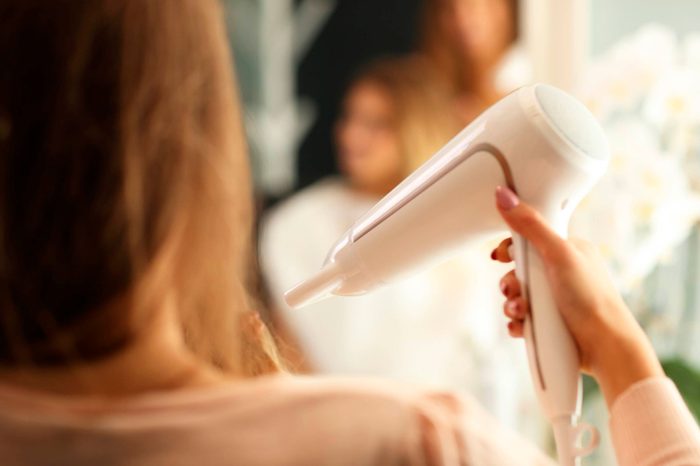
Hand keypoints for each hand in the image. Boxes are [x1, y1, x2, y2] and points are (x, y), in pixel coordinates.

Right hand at [491, 186, 662, 406]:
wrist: (606, 345)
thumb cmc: (591, 298)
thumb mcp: (558, 253)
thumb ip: (530, 225)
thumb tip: (503, 194)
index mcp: (568, 251)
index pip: (530, 239)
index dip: (511, 248)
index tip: (500, 256)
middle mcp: (562, 274)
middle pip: (519, 270)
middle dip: (509, 282)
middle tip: (511, 289)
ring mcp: (555, 300)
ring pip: (518, 296)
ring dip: (511, 304)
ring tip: (519, 312)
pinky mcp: (550, 324)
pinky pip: (522, 319)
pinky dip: (517, 322)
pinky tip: (521, 326)